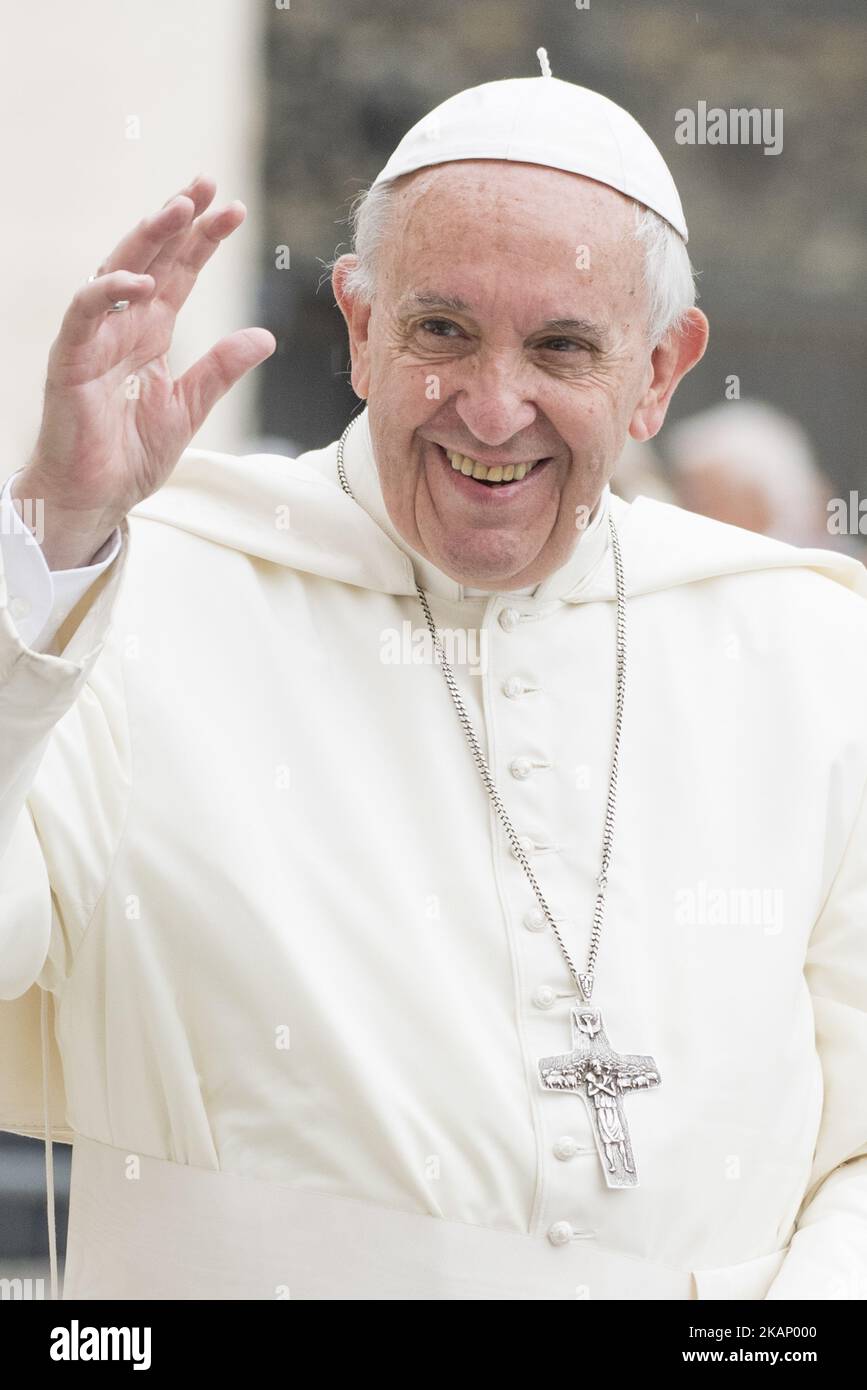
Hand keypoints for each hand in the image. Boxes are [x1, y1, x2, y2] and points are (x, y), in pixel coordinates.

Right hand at [13, 175, 274, 568]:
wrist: (94, 497)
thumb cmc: (131, 455)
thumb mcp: (189, 407)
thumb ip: (221, 369)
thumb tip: (265, 336)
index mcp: (151, 334)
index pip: (180, 273)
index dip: (203, 239)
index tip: (234, 209)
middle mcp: (122, 326)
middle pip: (151, 258)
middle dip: (178, 220)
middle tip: (207, 185)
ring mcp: (94, 339)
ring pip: (117, 271)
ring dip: (146, 238)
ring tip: (178, 210)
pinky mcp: (71, 360)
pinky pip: (86, 314)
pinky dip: (110, 292)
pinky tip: (143, 281)